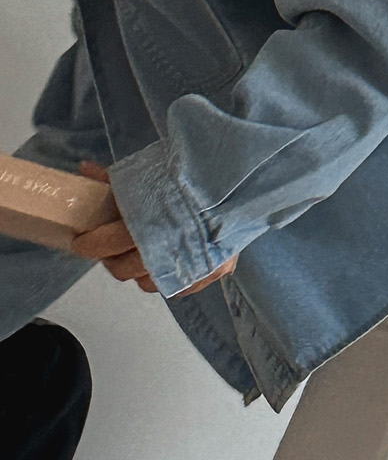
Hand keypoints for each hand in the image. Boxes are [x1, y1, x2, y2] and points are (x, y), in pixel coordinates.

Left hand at [70, 161, 237, 296]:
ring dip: (139, 273)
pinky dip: (169, 279)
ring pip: (150, 284)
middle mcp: (165, 253)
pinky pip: (180, 288)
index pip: (104, 245)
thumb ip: (115, 180)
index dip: (89, 245)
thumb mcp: (146, 174)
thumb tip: (86, 171)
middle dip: (110, 260)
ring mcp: (190, 268)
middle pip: (124, 270)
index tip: (82, 241)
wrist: (234, 182)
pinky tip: (166, 265)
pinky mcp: (211, 273)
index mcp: (144, 227)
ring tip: (138, 257)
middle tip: (108, 249)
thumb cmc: (188, 176)